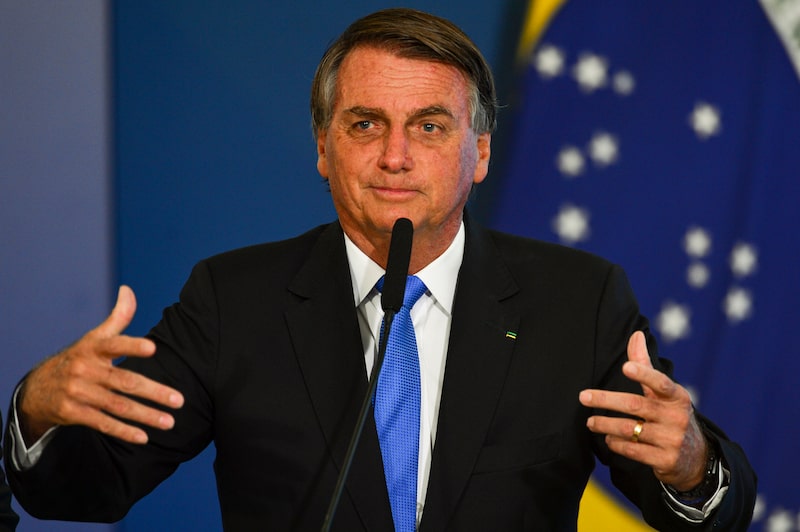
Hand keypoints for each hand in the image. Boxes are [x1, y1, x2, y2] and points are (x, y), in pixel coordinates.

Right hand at [18, 286, 183, 444]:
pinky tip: (144, 437)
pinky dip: (123, 431)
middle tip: (179, 400)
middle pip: (125, 382)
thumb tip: (128, 290)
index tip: (153, 349)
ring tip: (170, 421)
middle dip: (154, 392)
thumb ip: (117, 317)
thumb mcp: (94, 337)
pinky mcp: (73, 413)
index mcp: (93, 347)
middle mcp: (85, 369)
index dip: (132, 346)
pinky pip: (102, 423)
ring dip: (145, 415)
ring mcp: (78, 392)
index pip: (115, 345)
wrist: (38, 387)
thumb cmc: (79, 358)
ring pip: (117, 405)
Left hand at [579, 331, 706, 490]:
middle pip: (635, 405)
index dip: (644, 374)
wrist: (695, 458)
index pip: (660, 382)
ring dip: (605, 424)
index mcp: (676, 397)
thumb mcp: (664, 392)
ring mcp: (672, 440)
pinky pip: (632, 450)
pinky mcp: (665, 460)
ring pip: (629, 429)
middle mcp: (676, 417)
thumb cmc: (670, 415)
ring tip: (590, 422)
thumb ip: (646, 365)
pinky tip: (608, 439)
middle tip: (583, 396)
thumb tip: (636, 334)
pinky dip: (616, 443)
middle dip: (606, 400)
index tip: (625, 367)